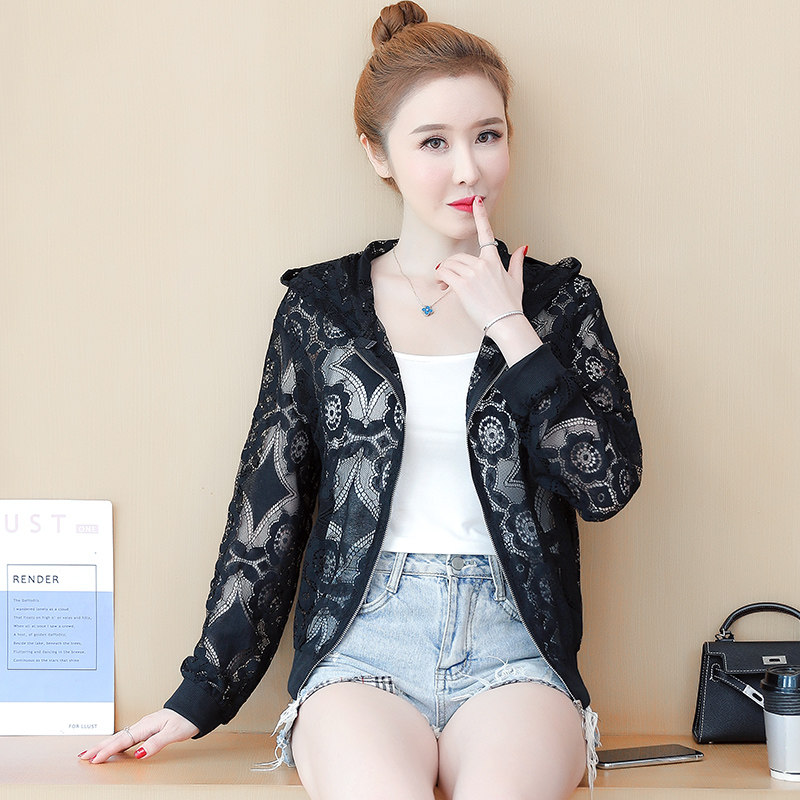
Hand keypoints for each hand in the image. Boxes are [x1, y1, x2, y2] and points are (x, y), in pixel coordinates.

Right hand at [78, 708, 198, 762]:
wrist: (196, 707)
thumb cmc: (187, 718)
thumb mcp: (173, 733)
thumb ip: (155, 743)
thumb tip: (138, 754)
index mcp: (146, 725)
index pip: (123, 741)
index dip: (107, 751)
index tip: (94, 759)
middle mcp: (143, 724)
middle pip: (117, 738)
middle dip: (99, 747)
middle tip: (83, 757)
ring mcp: (145, 725)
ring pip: (120, 737)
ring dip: (105, 745)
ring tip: (91, 753)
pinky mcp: (149, 727)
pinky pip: (127, 736)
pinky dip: (116, 742)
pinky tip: (114, 747)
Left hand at [436, 196, 540, 363]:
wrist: (507, 322)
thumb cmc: (511, 305)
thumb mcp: (516, 281)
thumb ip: (516, 262)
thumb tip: (522, 247)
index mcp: (494, 260)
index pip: (486, 233)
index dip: (480, 216)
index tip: (476, 202)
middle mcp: (483, 264)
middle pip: (457, 257)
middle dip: (450, 267)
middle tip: (448, 280)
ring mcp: (472, 273)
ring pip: (449, 264)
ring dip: (443, 274)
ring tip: (446, 286)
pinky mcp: (462, 285)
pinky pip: (444, 273)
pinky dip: (440, 279)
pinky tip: (443, 287)